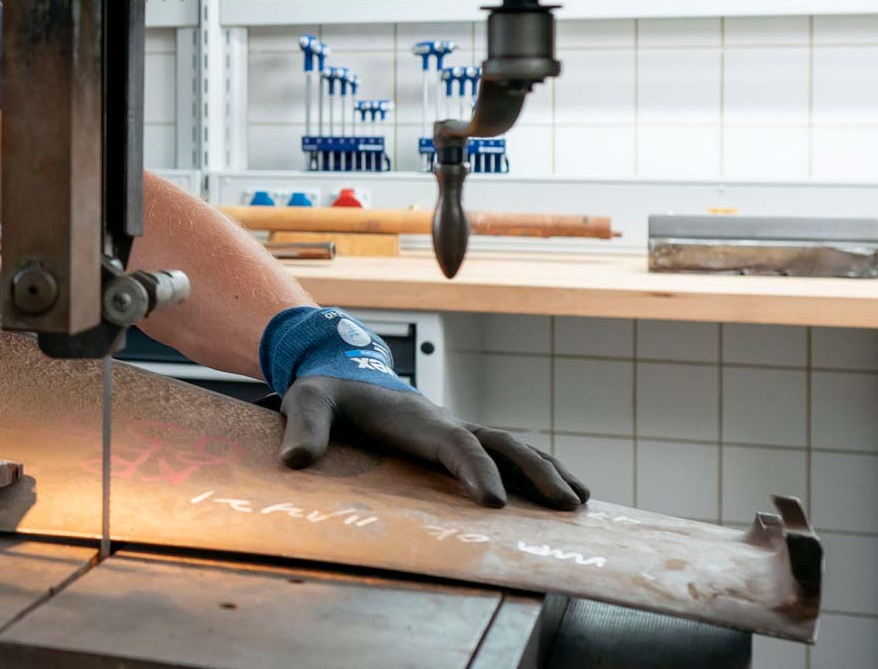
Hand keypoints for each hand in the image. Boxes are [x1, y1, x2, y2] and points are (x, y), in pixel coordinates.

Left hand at [279, 377, 588, 509]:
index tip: (495, 504)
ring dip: (547, 471)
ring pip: (512, 447)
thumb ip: (304, 429)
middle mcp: (445, 423)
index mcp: (415, 418)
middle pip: (501, 444)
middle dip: (535, 473)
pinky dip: (535, 471)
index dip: (476, 470)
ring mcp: (456, 432)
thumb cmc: (325, 390)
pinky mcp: (456, 442)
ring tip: (581, 503)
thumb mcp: (306, 402)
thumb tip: (296, 461)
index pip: (455, 444)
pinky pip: (503, 455)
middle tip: (566, 506)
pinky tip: (558, 496)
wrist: (339, 370)